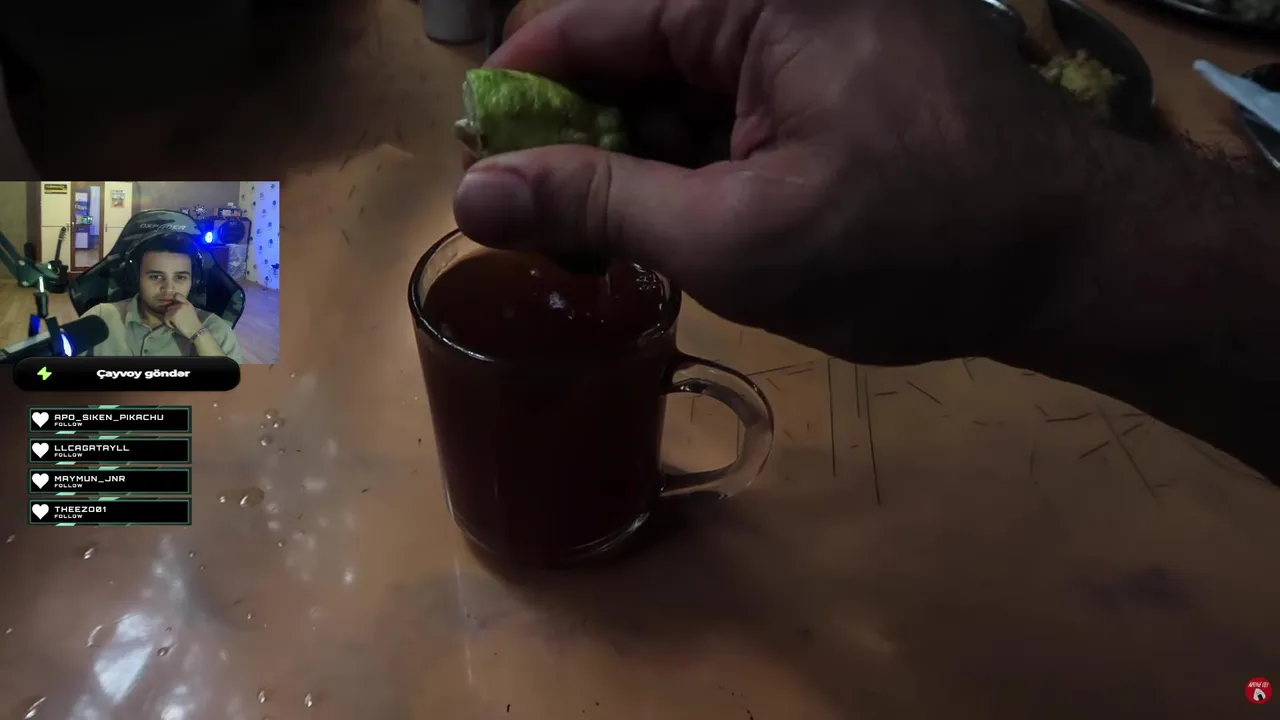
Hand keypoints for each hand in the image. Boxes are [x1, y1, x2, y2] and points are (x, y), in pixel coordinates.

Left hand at [163, 294, 203, 338]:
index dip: (172, 299)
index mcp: (187, 303)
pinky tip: (173, 326)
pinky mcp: (173, 315)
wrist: (196, 330)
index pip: (177, 295)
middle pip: (170, 307)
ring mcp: (177, 309)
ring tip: (174, 323)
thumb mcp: (190, 311)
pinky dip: (168, 323)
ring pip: (167, 312)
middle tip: (175, 320)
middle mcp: (182, 304)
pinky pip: (166, 318)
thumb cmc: (193, 323)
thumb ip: (183, 307)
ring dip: (169, 319)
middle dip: (171, 313)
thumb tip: (173, 306)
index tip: (171, 305)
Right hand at [453, 0, 1114, 364]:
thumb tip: (472, 195)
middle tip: (549, 234)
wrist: (1078, 263)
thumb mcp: (733, 237)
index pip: (594, 20)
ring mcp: (825, 28)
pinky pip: (747, 107)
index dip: (523, 95)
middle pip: (640, 52)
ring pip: (691, 89)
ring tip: (614, 250)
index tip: (480, 166)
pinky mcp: (850, 71)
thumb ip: (595, 206)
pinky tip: (690, 231)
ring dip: (649, 165)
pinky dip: (709, 167)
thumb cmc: (909, 245)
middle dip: (590, 141)